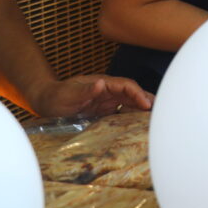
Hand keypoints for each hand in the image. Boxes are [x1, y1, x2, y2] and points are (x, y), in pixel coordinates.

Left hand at [31, 75, 152, 118]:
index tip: (146, 104)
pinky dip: (132, 116)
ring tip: (155, 119)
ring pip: (130, 102)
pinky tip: (138, 124)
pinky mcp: (104, 110)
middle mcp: (109, 91)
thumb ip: (85, 90)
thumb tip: (102, 83)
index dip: (138, 94)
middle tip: (161, 111)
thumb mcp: (68, 94)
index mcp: (103, 84)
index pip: (126, 86)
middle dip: (147, 99)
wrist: (46, 101)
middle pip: (133, 93)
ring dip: (142, 108)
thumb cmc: (56, 96)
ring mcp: (108, 100)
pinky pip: (122, 111)